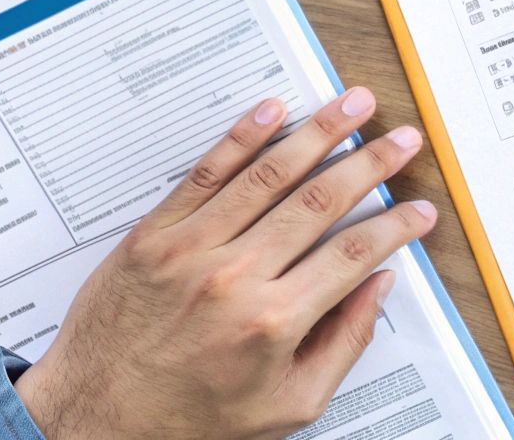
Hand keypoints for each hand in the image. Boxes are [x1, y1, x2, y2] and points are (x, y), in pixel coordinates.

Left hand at [14, 87, 437, 439]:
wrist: (95, 421)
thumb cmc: (191, 420)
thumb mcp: (288, 405)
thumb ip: (342, 343)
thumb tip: (377, 285)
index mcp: (274, 323)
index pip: (354, 254)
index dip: (396, 227)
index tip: (419, 209)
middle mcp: (236, 278)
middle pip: (320, 202)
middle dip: (371, 164)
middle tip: (402, 140)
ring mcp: (192, 250)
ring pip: (269, 176)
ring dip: (319, 133)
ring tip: (353, 105)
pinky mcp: (154, 237)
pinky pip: (205, 175)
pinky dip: (241, 138)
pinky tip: (272, 112)